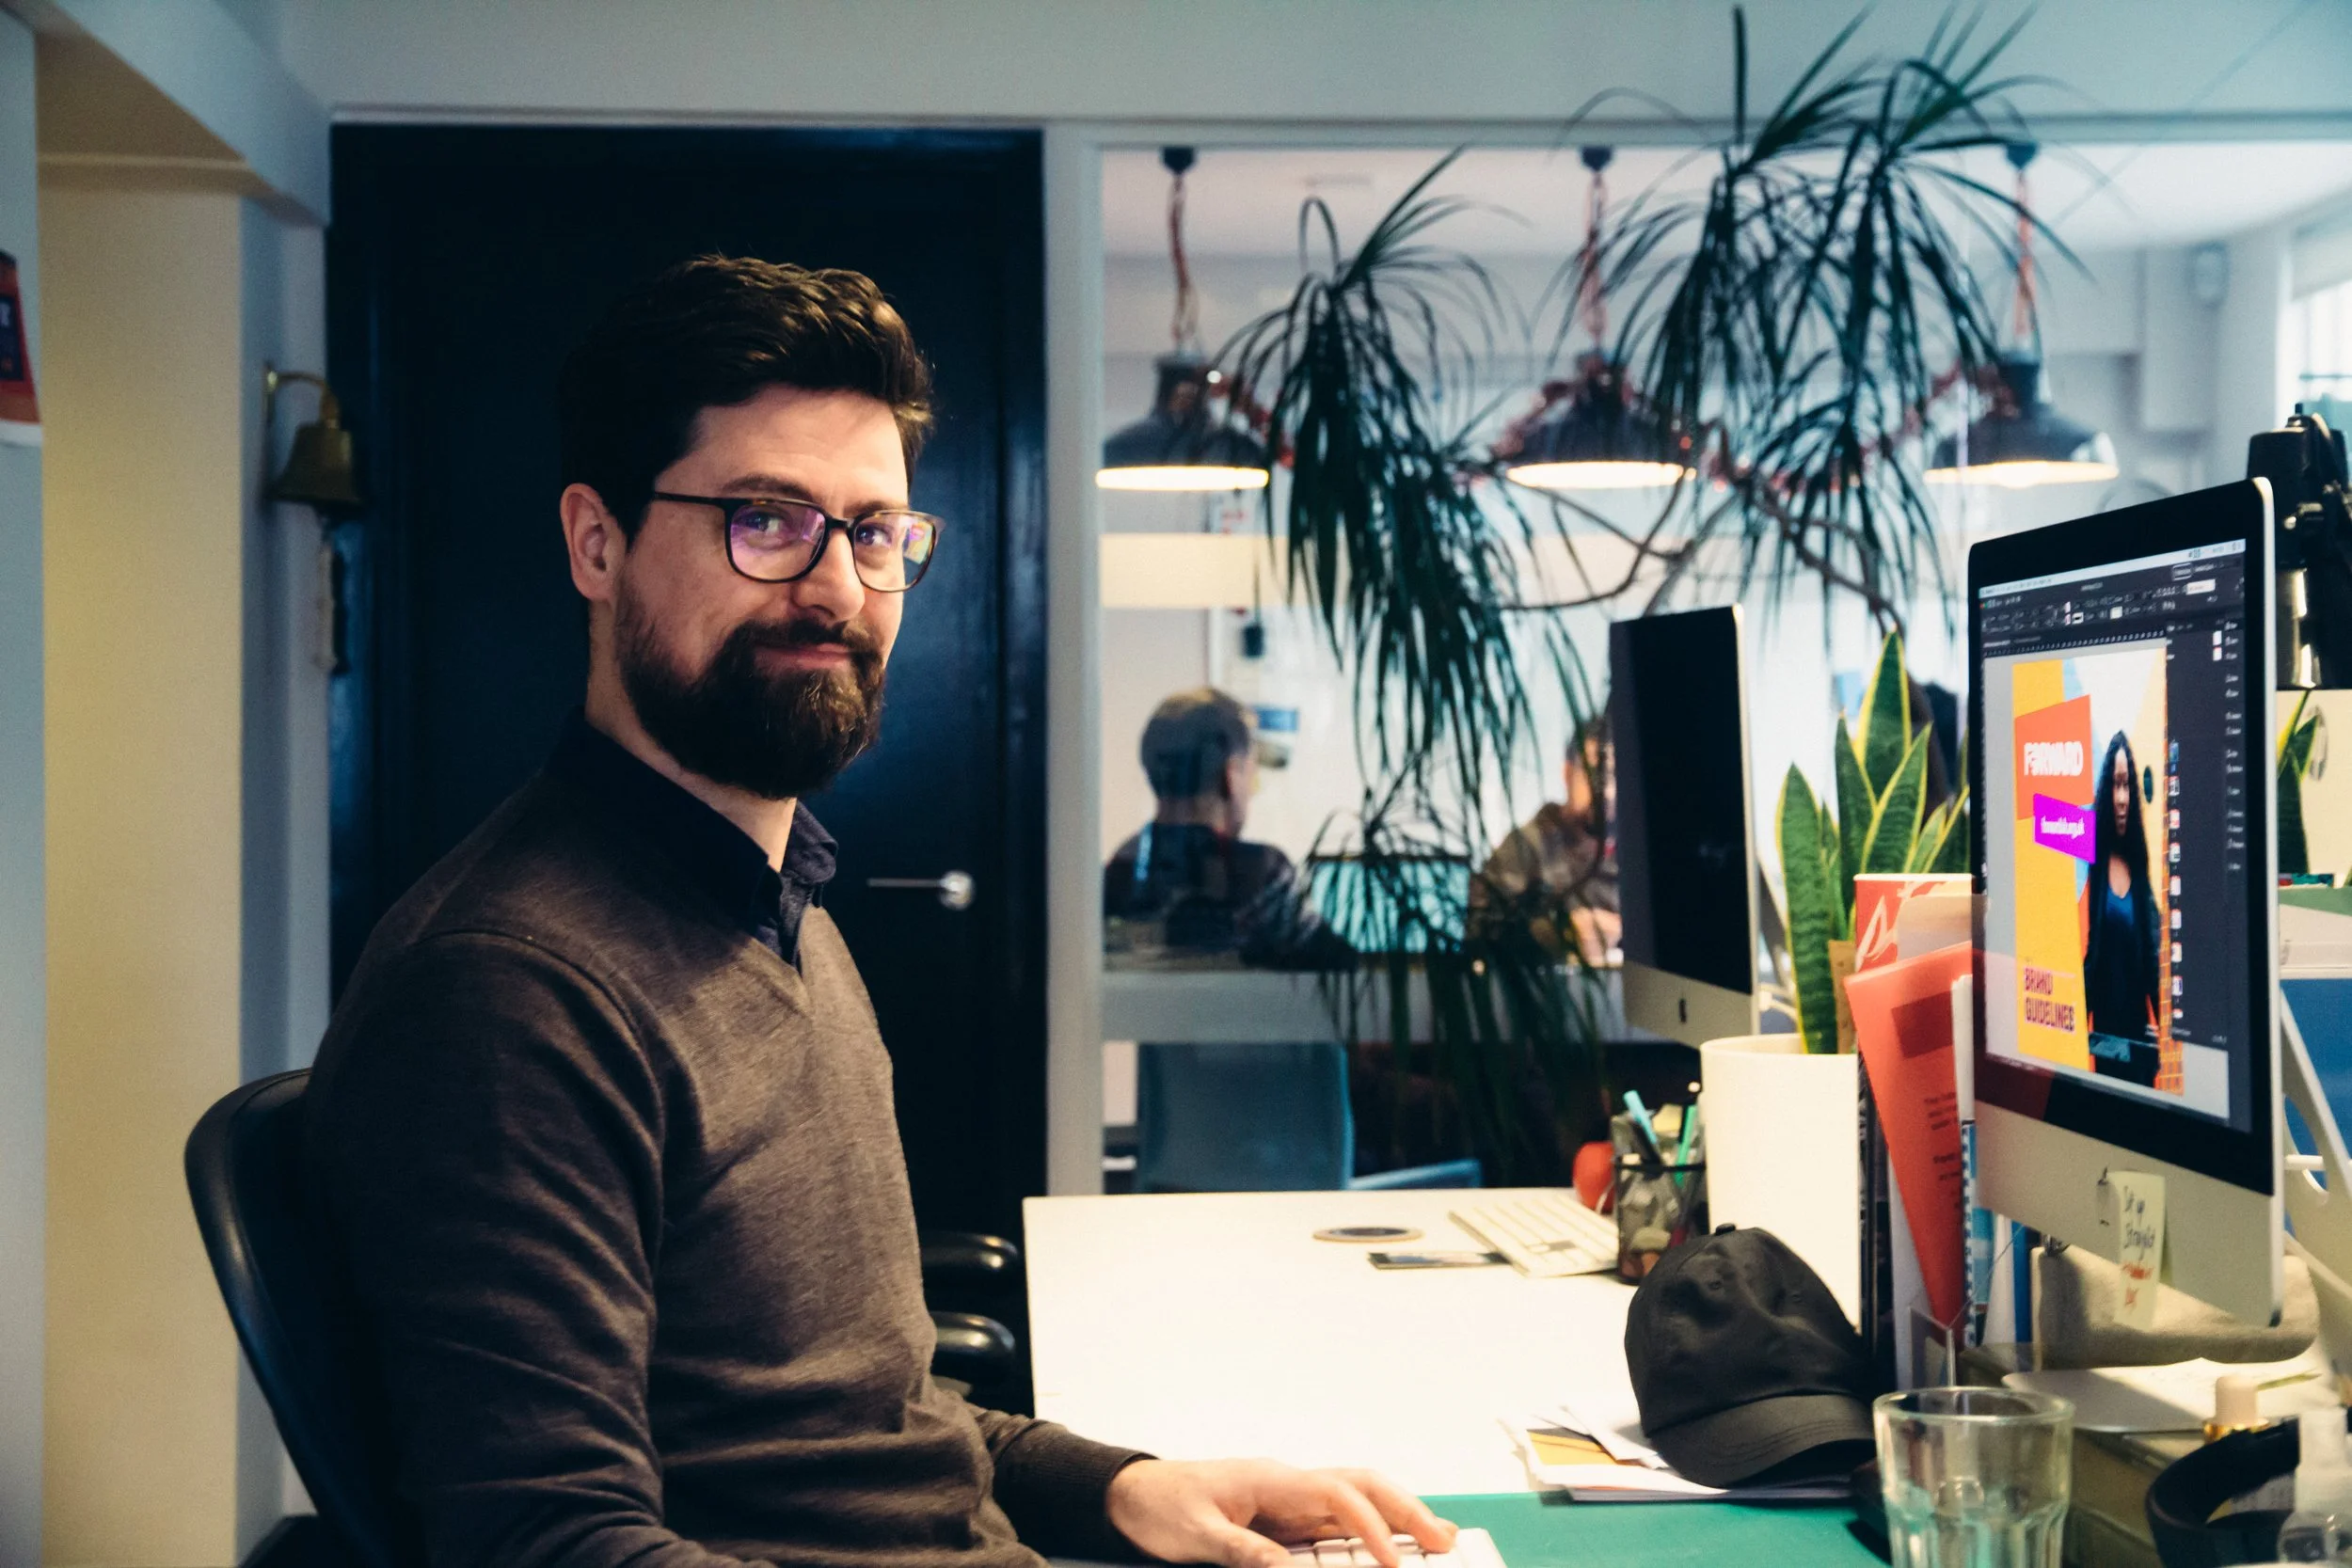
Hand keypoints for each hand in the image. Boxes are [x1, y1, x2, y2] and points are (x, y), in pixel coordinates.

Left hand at [1105, 1457, 1456, 1567]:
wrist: (1133, 1494)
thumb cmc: (1161, 1505)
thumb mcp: (1196, 1535)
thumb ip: (1242, 1551)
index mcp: (1272, 1479)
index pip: (1337, 1495)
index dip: (1371, 1527)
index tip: (1393, 1563)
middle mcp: (1289, 1484)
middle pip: (1363, 1485)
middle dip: (1407, 1509)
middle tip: (1445, 1541)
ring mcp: (1291, 1499)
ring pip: (1358, 1498)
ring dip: (1399, 1516)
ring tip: (1437, 1541)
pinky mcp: (1286, 1518)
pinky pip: (1339, 1521)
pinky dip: (1372, 1531)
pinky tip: (1391, 1549)